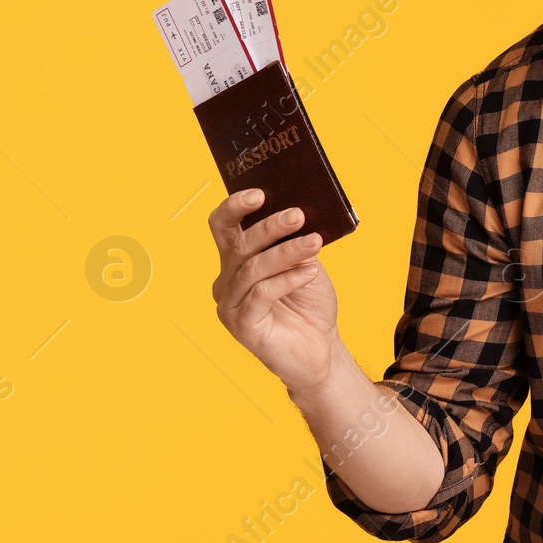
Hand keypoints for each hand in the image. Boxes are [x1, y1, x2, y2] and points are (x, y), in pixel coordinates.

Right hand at [209, 190, 341, 394]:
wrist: (320, 349)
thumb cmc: (308, 304)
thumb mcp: (305, 264)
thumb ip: (294, 242)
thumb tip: (299, 214)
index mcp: (236, 262)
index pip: (222, 227)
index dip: (235, 207)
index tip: (259, 193)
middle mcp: (226, 282)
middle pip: (239, 245)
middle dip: (269, 227)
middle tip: (298, 215)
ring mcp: (230, 306)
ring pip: (253, 269)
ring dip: (286, 252)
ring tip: (314, 242)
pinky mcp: (242, 326)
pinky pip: (261, 294)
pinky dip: (287, 279)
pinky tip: (309, 273)